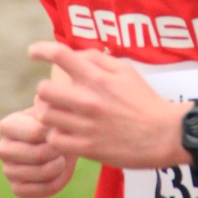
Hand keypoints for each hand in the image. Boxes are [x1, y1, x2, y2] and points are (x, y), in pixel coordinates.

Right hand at [0, 106, 76, 197]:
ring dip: (57, 168)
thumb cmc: (60, 121)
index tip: (62, 129)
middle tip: (63, 147)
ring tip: (62, 158)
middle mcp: (2, 148)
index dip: (55, 134)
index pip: (34, 133)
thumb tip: (39, 99)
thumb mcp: (58, 107)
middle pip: (37, 155)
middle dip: (57, 152)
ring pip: (39, 174)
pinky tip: (57, 173)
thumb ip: (50, 103)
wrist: (64, 141)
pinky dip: (52, 184)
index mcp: (8, 126)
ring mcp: (7, 169)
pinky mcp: (16, 188)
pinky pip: (35, 192)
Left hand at [29, 41, 188, 169]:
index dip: (40, 49)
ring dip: (48, 113)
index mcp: (97, 78)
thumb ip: (97, 59)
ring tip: (57, 115)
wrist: (164, 135)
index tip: (33, 52)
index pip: (59, 55)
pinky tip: (65, 133)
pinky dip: (55, 135)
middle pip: (43, 90)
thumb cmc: (145, 100)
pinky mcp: (86, 148)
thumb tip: (73, 55)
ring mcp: (85, 126)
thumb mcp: (125, 70)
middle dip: (44, 90)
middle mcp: (87, 100)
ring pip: (44, 116)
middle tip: (52, 95)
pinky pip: (54, 140)